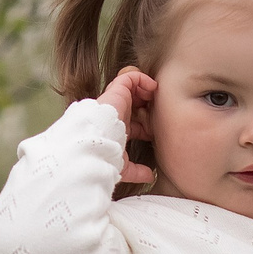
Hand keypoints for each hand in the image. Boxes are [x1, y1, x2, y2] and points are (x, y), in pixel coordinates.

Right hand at [97, 66, 159, 184]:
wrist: (93, 147)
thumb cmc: (103, 157)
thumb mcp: (123, 166)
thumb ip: (137, 171)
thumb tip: (149, 176)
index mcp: (117, 130)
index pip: (134, 122)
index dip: (147, 124)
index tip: (155, 132)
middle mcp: (116, 114)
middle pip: (134, 103)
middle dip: (148, 104)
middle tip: (159, 111)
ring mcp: (116, 102)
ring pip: (131, 87)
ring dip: (146, 89)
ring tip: (155, 95)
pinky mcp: (116, 92)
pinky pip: (130, 77)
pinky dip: (142, 79)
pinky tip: (151, 88)